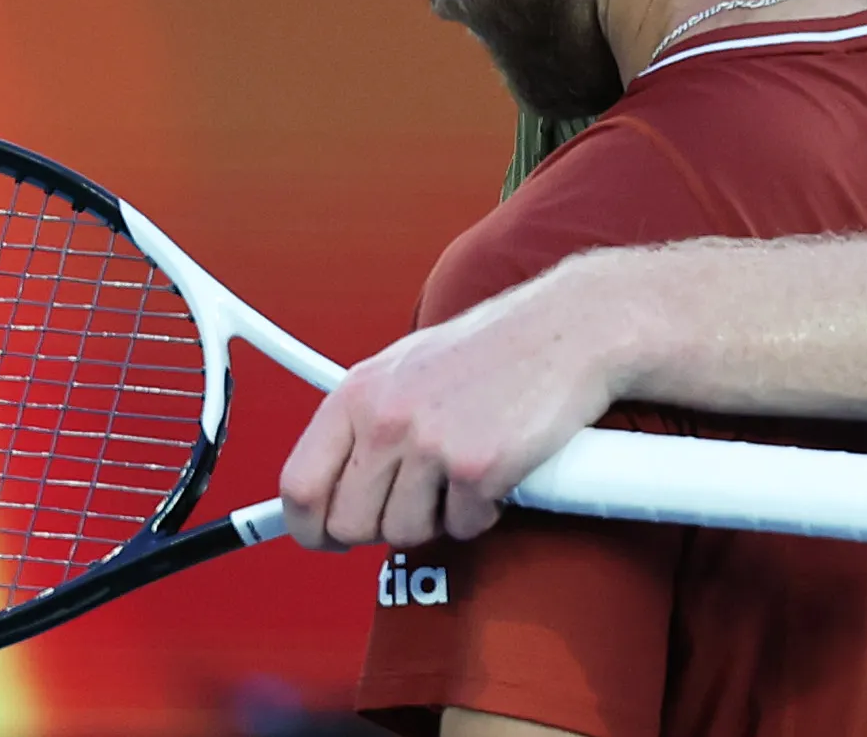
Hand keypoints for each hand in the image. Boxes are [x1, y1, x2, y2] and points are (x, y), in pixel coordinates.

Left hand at [278, 255, 635, 549]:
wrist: (565, 330)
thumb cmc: (490, 351)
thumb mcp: (405, 370)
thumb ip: (365, 422)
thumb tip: (328, 489)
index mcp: (359, 391)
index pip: (300, 484)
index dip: (308, 526)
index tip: (325, 537)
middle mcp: (387, 418)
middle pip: (350, 523)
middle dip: (382, 526)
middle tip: (416, 503)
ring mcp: (432, 444)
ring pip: (405, 533)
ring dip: (436, 519)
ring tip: (460, 476)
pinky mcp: (479, 468)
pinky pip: (462, 528)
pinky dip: (480, 512)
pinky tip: (495, 473)